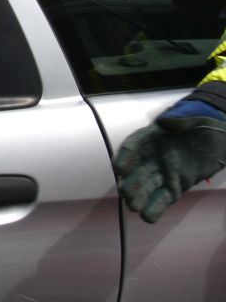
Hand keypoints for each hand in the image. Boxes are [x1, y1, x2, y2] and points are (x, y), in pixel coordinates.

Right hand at [114, 100, 225, 221]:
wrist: (217, 136)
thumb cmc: (201, 124)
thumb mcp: (191, 118)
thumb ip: (178, 119)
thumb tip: (167, 121)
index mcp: (152, 137)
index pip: (134, 146)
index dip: (125, 157)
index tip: (120, 168)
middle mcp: (153, 157)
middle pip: (137, 171)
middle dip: (131, 183)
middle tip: (126, 194)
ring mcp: (164, 173)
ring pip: (147, 187)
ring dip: (139, 198)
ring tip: (134, 207)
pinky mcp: (176, 186)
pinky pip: (163, 198)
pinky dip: (155, 208)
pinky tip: (148, 217)